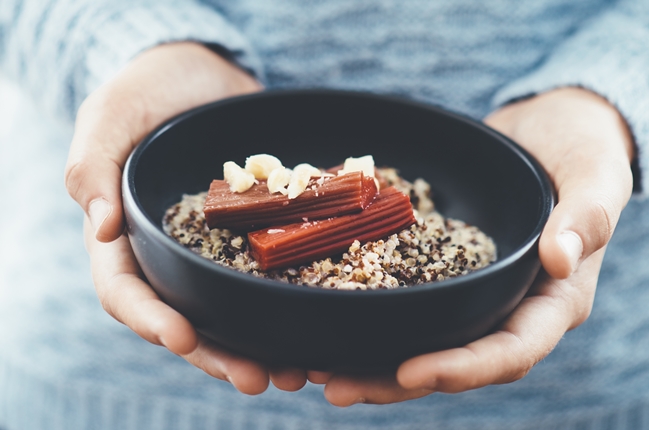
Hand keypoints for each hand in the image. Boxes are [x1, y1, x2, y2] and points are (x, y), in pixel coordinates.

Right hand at [66, 42, 306, 394]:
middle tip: (257, 378)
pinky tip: (317, 326)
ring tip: (295, 371)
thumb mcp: (110, 115)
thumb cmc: (148, 90)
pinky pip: (267, 277)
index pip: (127, 292)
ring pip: (230, 310)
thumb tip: (99, 229)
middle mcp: (169, 255)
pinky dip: (287, 306)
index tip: (183, 337)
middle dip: (218, 354)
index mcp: (125, 238)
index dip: (152, 320)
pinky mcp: (253, 236)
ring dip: (258, 346)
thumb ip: (92, 166)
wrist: (203, 75)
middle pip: (186, 318)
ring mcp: (214, 249)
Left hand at [314, 87, 634, 405]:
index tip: (410, 371)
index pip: (510, 350)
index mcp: (552, 300)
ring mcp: (476, 291)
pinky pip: (411, 301)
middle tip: (337, 387)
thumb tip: (559, 259)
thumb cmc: (580, 148)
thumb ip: (587, 215)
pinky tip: (331, 316)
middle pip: (456, 362)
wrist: (546, 130)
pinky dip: (374, 315)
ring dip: (374, 361)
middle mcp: (510, 307)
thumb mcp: (595, 173)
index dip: (463, 368)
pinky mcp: (446, 270)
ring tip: (319, 368)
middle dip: (397, 381)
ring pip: (426, 340)